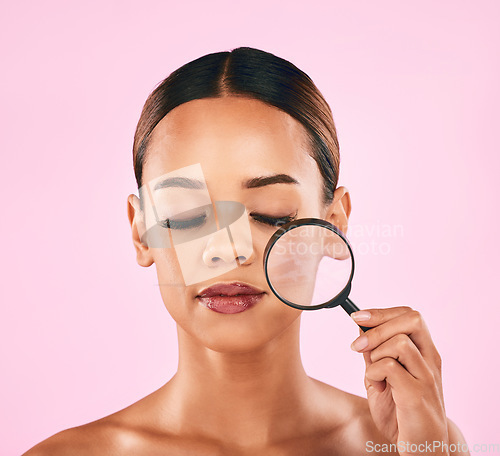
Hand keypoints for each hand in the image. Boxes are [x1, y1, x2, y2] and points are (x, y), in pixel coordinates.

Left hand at [350, 306, 449, 455]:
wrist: (420, 448)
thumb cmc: (401, 412)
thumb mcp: (381, 377)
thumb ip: (375, 354)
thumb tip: (361, 328)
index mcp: (424, 352)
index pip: (410, 316)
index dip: (382, 312)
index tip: (357, 317)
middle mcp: (430, 360)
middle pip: (412, 319)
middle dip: (378, 326)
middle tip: (357, 345)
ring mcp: (426, 377)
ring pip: (399, 342)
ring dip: (376, 354)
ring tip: (373, 374)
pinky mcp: (417, 395)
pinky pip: (390, 367)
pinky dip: (374, 373)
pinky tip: (376, 387)